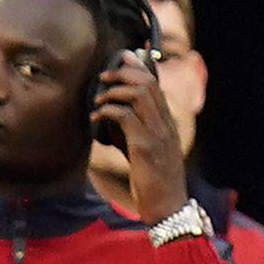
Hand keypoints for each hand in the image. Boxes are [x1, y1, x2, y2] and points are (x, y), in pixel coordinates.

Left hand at [90, 52, 184, 223]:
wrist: (167, 206)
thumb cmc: (153, 181)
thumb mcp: (146, 151)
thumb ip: (134, 132)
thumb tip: (112, 117)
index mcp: (167, 123)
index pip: (156, 85)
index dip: (140, 67)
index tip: (123, 57)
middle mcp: (166, 124)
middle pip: (149, 83)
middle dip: (124, 73)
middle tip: (104, 76)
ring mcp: (158, 134)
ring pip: (140, 95)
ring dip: (115, 91)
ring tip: (99, 98)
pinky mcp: (145, 146)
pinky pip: (126, 117)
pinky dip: (108, 111)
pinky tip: (96, 116)